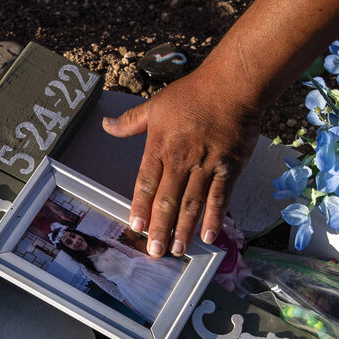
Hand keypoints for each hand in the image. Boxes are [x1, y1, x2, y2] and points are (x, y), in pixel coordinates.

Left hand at [101, 65, 261, 257]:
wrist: (232, 86)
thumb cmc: (194, 94)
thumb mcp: (156, 105)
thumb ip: (131, 122)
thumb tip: (106, 125)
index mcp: (160, 146)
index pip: (146, 183)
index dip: (140, 207)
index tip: (136, 227)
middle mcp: (181, 160)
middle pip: (167, 200)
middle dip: (160, 228)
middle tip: (155, 251)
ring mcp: (206, 166)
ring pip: (191, 204)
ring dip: (183, 230)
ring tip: (176, 250)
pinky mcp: (229, 169)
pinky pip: (220, 198)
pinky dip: (214, 219)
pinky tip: (208, 237)